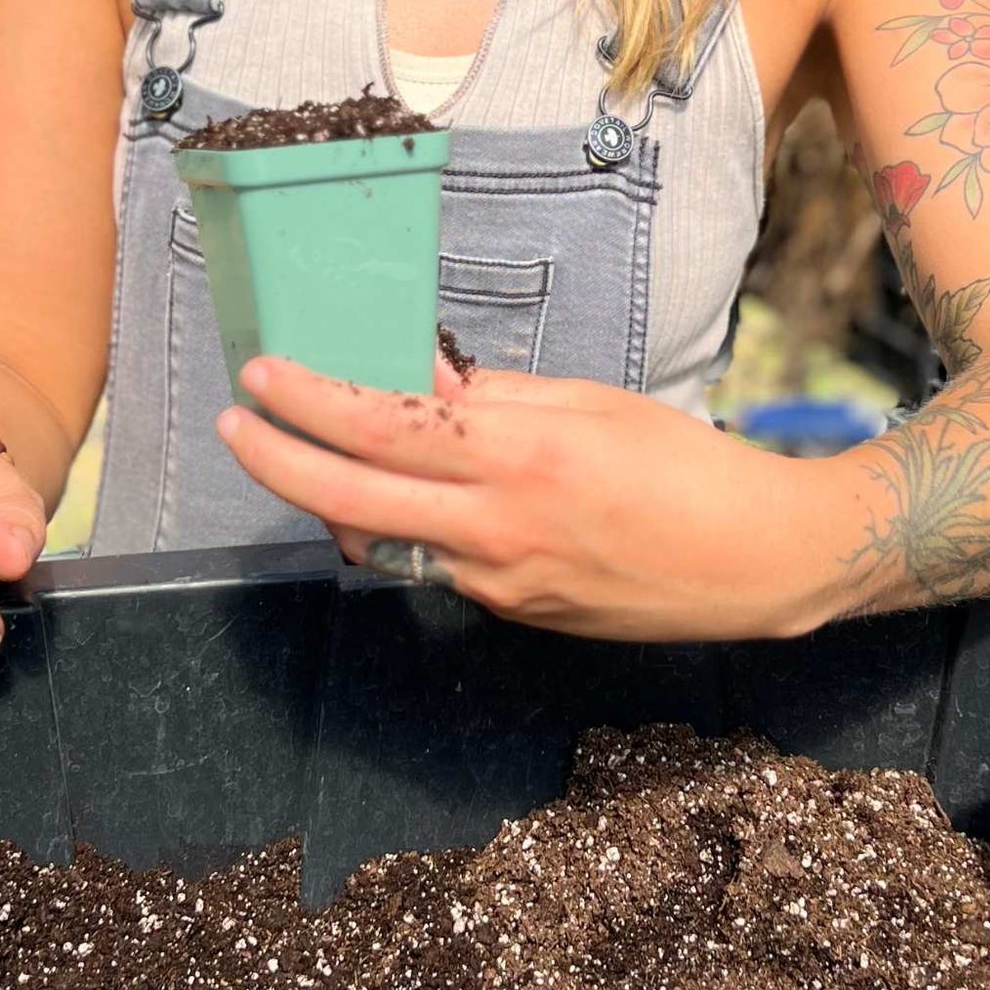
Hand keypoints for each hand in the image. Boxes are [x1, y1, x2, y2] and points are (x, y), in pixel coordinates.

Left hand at [214, 355, 844, 641]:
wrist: (755, 563)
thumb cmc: (687, 464)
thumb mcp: (594, 403)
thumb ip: (496, 396)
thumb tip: (419, 377)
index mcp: (524, 456)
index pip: (386, 427)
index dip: (311, 401)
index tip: (262, 375)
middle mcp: (500, 527)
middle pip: (352, 499)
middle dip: (278, 460)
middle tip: (235, 424)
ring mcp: (501, 583)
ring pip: (384, 542)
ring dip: (334, 500)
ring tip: (310, 452)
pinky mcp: (513, 613)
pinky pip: (435, 566)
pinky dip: (406, 527)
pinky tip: (413, 496)